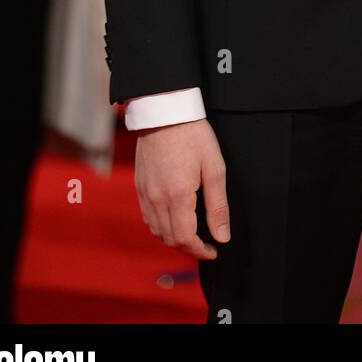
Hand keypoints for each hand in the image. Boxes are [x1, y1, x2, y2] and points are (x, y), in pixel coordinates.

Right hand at [134, 117, 229, 260]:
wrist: (164, 111)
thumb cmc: (193, 135)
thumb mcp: (214, 167)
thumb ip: (217, 206)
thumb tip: (222, 236)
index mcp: (177, 196)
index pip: (186, 239)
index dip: (200, 251)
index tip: (213, 250)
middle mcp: (157, 199)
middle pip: (169, 239)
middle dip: (188, 248)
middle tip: (205, 244)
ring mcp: (144, 193)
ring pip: (156, 231)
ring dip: (173, 238)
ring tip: (191, 233)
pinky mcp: (139, 186)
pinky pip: (147, 217)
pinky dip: (160, 226)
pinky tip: (173, 218)